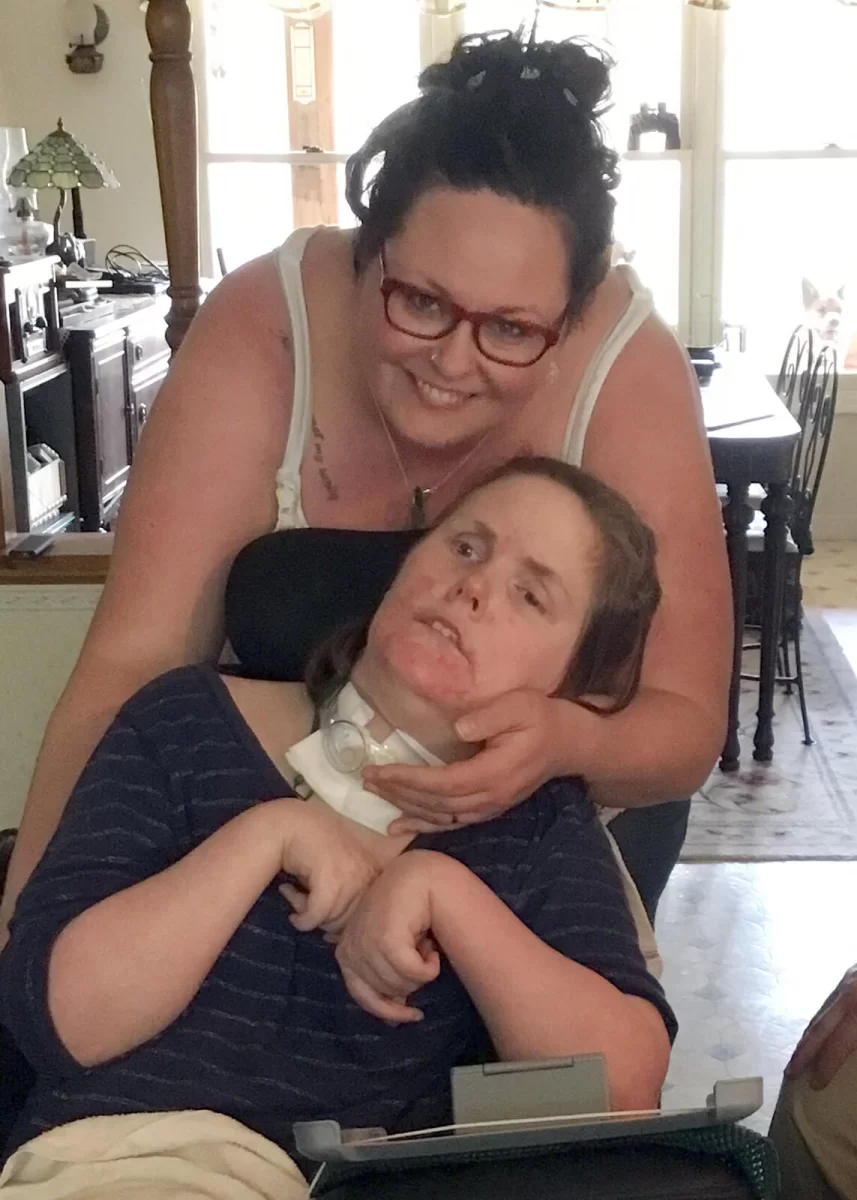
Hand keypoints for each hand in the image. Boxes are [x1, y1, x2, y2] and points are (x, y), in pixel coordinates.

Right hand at [278, 801, 381, 935]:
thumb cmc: (313, 848)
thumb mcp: (338, 874)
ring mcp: (351, 877)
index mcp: (373, 876)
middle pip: (346, 923)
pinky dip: (300, 917)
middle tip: (302, 900)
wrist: (291, 823)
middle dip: (321, 919)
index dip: (337, 921)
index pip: (362, 918)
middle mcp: (367, 876)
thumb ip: (343, 901)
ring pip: (330, 921)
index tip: (317, 911)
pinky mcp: (331, 880)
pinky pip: (316, 915)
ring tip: (295, 893)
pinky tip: (288, 896)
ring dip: (306, 914)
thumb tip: (332, 938)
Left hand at [335, 851, 442, 1022]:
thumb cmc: (405, 909)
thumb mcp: (390, 944)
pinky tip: (433, 951)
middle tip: (422, 955)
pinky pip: (414, 973)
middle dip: (412, 981)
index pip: (363, 996)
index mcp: (346, 951)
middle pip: (389, 992)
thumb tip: (394, 1018)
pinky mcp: (385, 939)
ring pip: (403, 984)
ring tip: (425, 946)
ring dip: (423, 972)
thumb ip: (386, 975)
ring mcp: (365, 943)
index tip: (414, 1015)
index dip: (389, 1010)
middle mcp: (351, 948)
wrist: (418, 875)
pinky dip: (430, 968)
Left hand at [363, 690, 566, 833]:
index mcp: (494, 773)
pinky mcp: (488, 809)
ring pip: (440, 816)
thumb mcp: (520, 705)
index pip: (443, 782)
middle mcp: (490, 798)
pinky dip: (422, 825)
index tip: (378, 771)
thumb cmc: (542, 718)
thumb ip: (490, 716)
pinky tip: (398, 826)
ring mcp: (489, 808)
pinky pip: (450, 823)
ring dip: (405, 807)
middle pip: (435, 802)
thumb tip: (458, 728)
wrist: (569, 744)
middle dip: (398, 792)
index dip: (408, 780)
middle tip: (365, 779)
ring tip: (374, 795)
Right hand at [786, 965, 856, 1089]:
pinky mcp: (851, 973)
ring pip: (822, 1012)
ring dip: (808, 1035)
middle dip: (803, 1051)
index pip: (838, 1043)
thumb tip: (853, 1055)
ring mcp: (847, 980)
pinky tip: (819, 1030)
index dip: (826, 1066)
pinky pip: (829, 1002)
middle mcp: (848, 993)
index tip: (814, 1085)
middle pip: (819, 1026)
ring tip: (798, 1055)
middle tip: (789, 1072)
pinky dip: (820, 1019)